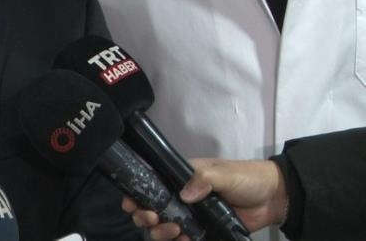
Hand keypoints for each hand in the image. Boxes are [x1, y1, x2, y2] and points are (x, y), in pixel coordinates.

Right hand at [121, 158, 288, 239]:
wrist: (274, 198)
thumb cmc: (246, 178)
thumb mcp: (223, 172)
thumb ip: (203, 180)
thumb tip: (184, 195)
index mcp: (181, 178)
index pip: (151, 184)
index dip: (137, 194)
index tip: (132, 204)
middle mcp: (181, 197)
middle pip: (151, 209)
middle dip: (145, 217)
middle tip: (153, 219)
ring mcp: (191, 216)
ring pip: (163, 228)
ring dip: (161, 232)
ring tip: (174, 231)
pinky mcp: (204, 232)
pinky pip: (184, 240)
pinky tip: (183, 240)